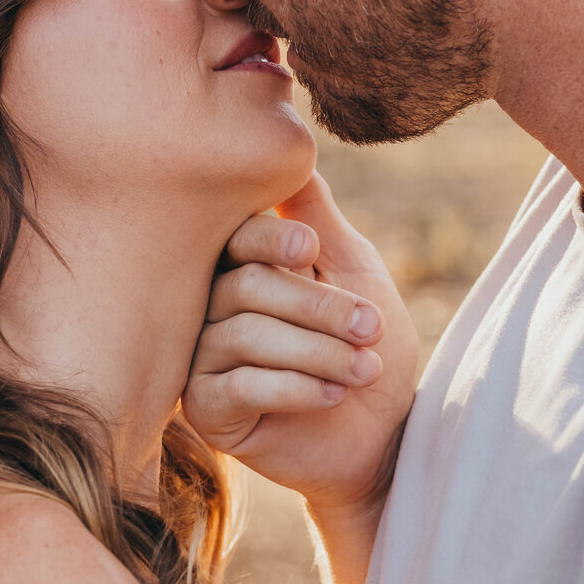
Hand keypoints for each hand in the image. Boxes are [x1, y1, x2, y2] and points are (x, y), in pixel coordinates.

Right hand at [185, 172, 417, 517]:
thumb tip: (294, 148)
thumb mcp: (354, 269)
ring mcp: (201, 359)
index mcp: (242, 267)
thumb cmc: (370, 347)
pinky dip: (295, 387)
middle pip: (244, 285)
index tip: (314, 251)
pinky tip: (334, 394)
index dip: (272, 237)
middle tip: (370, 327)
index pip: (235, 236)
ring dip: (317, 351)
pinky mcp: (206, 411)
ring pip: (244, 334)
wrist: (382, 436)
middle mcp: (211, 308)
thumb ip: (317, 217)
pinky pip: (237, 386)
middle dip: (317, 306)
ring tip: (365, 368)